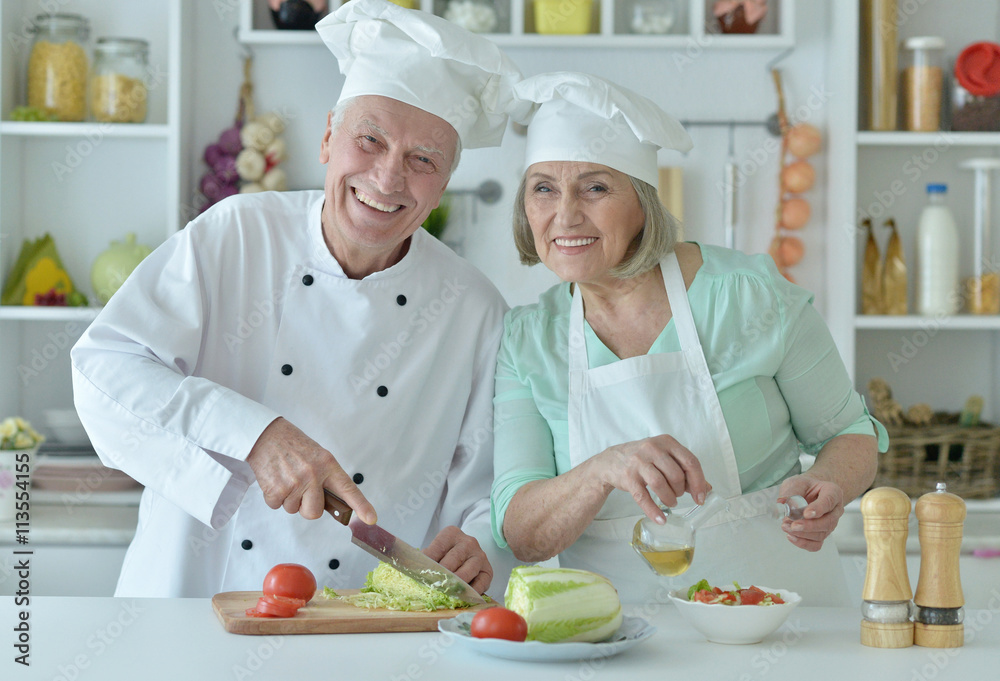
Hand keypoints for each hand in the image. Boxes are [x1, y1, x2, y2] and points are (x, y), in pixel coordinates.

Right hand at [246, 417, 376, 523]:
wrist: (266, 435)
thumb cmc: (293, 446)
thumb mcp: (317, 456)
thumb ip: (326, 478)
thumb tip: (330, 504)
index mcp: (328, 464)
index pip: (347, 488)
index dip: (361, 505)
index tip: (370, 519)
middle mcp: (313, 474)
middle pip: (313, 512)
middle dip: (305, 507)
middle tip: (300, 489)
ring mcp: (294, 482)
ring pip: (293, 510)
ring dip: (288, 499)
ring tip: (285, 477)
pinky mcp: (275, 488)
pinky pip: (276, 506)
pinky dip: (273, 497)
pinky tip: (275, 479)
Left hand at [423, 526, 492, 594]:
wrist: (468, 553)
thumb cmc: (447, 554)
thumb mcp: (436, 550)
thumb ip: (427, 558)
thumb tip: (414, 570)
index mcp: (451, 534)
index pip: (437, 547)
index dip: (428, 563)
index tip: (420, 574)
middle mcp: (468, 542)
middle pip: (453, 559)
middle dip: (442, 575)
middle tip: (433, 586)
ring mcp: (480, 555)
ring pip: (467, 571)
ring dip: (456, 584)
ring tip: (446, 593)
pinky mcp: (488, 570)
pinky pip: (481, 582)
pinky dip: (471, 591)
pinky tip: (463, 596)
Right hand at [594, 434, 710, 522]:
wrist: (611, 460)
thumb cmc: (643, 459)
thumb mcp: (665, 458)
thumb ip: (685, 471)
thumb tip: (707, 489)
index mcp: (666, 442)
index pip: (690, 462)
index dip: (699, 482)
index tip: (701, 497)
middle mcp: (652, 448)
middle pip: (676, 475)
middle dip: (681, 491)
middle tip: (678, 495)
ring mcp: (638, 462)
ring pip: (661, 484)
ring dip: (670, 499)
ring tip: (670, 502)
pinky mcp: (628, 477)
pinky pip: (643, 497)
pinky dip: (653, 511)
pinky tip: (660, 519)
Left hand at [777, 474, 844, 551]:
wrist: (808, 492)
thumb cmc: (804, 486)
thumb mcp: (797, 482)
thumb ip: (791, 492)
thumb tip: (782, 502)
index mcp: (832, 492)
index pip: (829, 501)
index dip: (818, 509)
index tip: (806, 514)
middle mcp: (835, 510)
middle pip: (827, 522)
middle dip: (809, 526)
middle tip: (793, 525)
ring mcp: (830, 523)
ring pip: (821, 534)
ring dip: (802, 534)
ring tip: (786, 527)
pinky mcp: (822, 534)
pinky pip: (816, 544)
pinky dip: (804, 543)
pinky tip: (791, 536)